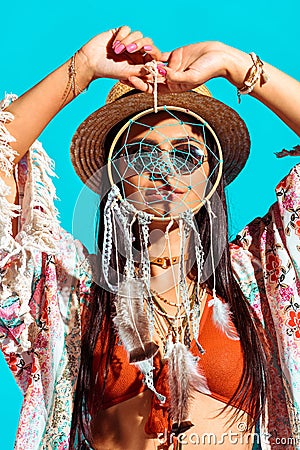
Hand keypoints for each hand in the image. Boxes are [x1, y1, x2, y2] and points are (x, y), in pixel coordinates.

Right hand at [79, 26, 161, 82]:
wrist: (91, 62)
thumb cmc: (109, 71)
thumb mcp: (128, 73)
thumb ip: (142, 71)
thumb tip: (157, 70)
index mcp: (140, 62)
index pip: (153, 54)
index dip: (154, 52)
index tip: (147, 52)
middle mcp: (136, 51)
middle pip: (148, 42)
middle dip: (140, 44)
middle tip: (131, 49)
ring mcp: (128, 41)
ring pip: (138, 34)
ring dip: (128, 41)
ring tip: (118, 51)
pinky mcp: (120, 33)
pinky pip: (127, 29)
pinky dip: (122, 36)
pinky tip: (114, 45)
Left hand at [127, 41, 250, 93]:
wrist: (220, 57)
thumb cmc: (209, 70)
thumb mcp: (192, 76)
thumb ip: (176, 77)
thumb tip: (161, 74)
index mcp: (173, 88)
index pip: (153, 88)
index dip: (141, 84)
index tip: (130, 80)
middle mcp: (170, 79)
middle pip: (149, 78)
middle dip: (136, 75)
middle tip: (122, 71)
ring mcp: (171, 67)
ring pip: (153, 66)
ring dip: (142, 62)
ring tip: (129, 59)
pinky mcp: (174, 56)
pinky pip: (160, 55)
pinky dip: (151, 52)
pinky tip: (142, 47)